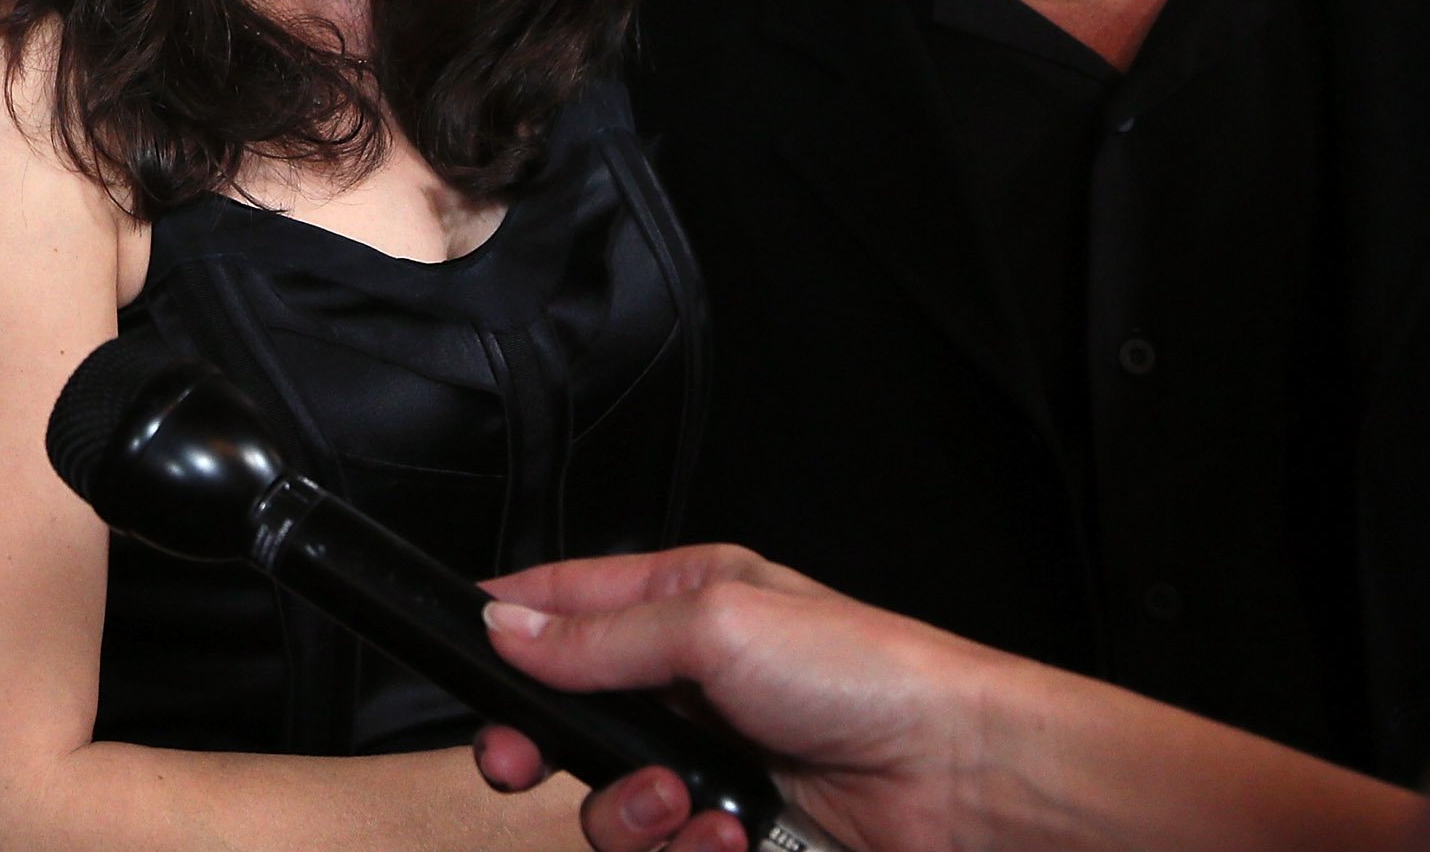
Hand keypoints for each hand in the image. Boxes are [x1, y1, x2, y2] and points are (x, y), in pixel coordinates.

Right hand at [471, 544, 1018, 851]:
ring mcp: (710, 761)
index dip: (505, 628)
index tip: (464, 657)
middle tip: (518, 761)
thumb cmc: (868, 673)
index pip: (563, 602)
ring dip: (628, 811)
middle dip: (533, 744)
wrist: (965, 780)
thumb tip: (505, 628)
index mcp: (682, 602)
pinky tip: (729, 836)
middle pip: (563, 715)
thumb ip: (600, 636)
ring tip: (682, 804)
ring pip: (605, 799)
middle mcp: (687, 682)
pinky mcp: (733, 833)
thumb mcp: (717, 624)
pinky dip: (685, 851)